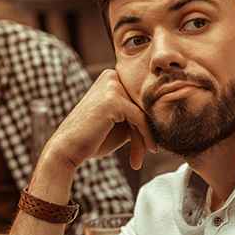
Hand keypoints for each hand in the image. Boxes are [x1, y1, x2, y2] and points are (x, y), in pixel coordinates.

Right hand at [41, 69, 157, 176]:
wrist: (68, 149)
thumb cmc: (94, 138)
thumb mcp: (122, 123)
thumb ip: (138, 114)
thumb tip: (166, 114)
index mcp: (113, 77)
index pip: (141, 99)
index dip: (147, 123)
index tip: (149, 145)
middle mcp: (113, 76)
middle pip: (143, 105)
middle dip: (146, 132)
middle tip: (145, 154)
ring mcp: (112, 85)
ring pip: (143, 113)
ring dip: (144, 139)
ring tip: (138, 159)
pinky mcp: (114, 99)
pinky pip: (140, 119)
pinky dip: (144, 138)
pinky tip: (141, 155)